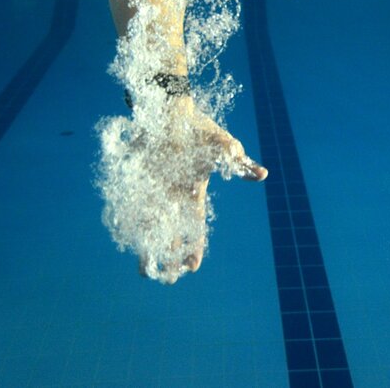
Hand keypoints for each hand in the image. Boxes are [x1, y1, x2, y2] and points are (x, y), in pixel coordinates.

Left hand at [135, 99, 266, 283]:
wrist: (167, 109)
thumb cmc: (196, 127)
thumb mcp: (219, 142)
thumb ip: (236, 158)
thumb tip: (262, 173)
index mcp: (194, 191)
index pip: (196, 225)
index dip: (195, 246)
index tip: (193, 267)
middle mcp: (174, 196)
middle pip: (174, 232)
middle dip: (172, 256)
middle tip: (170, 279)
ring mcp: (156, 190)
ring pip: (153, 226)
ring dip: (150, 248)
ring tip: (146, 272)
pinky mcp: (139, 182)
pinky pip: (134, 209)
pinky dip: (132, 226)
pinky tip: (128, 242)